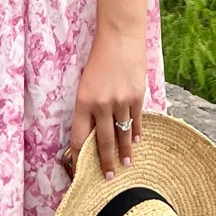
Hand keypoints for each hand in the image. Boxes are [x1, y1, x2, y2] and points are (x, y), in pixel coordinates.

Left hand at [68, 25, 145, 180]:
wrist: (120, 38)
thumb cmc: (99, 59)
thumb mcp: (86, 84)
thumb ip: (89, 108)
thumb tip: (92, 133)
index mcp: (83, 102)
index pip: (79, 137)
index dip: (79, 156)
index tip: (82, 170)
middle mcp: (101, 105)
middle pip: (102, 141)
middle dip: (106, 162)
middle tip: (109, 177)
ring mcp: (121, 102)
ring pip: (122, 134)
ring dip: (125, 151)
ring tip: (127, 164)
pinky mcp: (137, 97)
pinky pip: (136, 121)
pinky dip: (136, 133)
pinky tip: (137, 142)